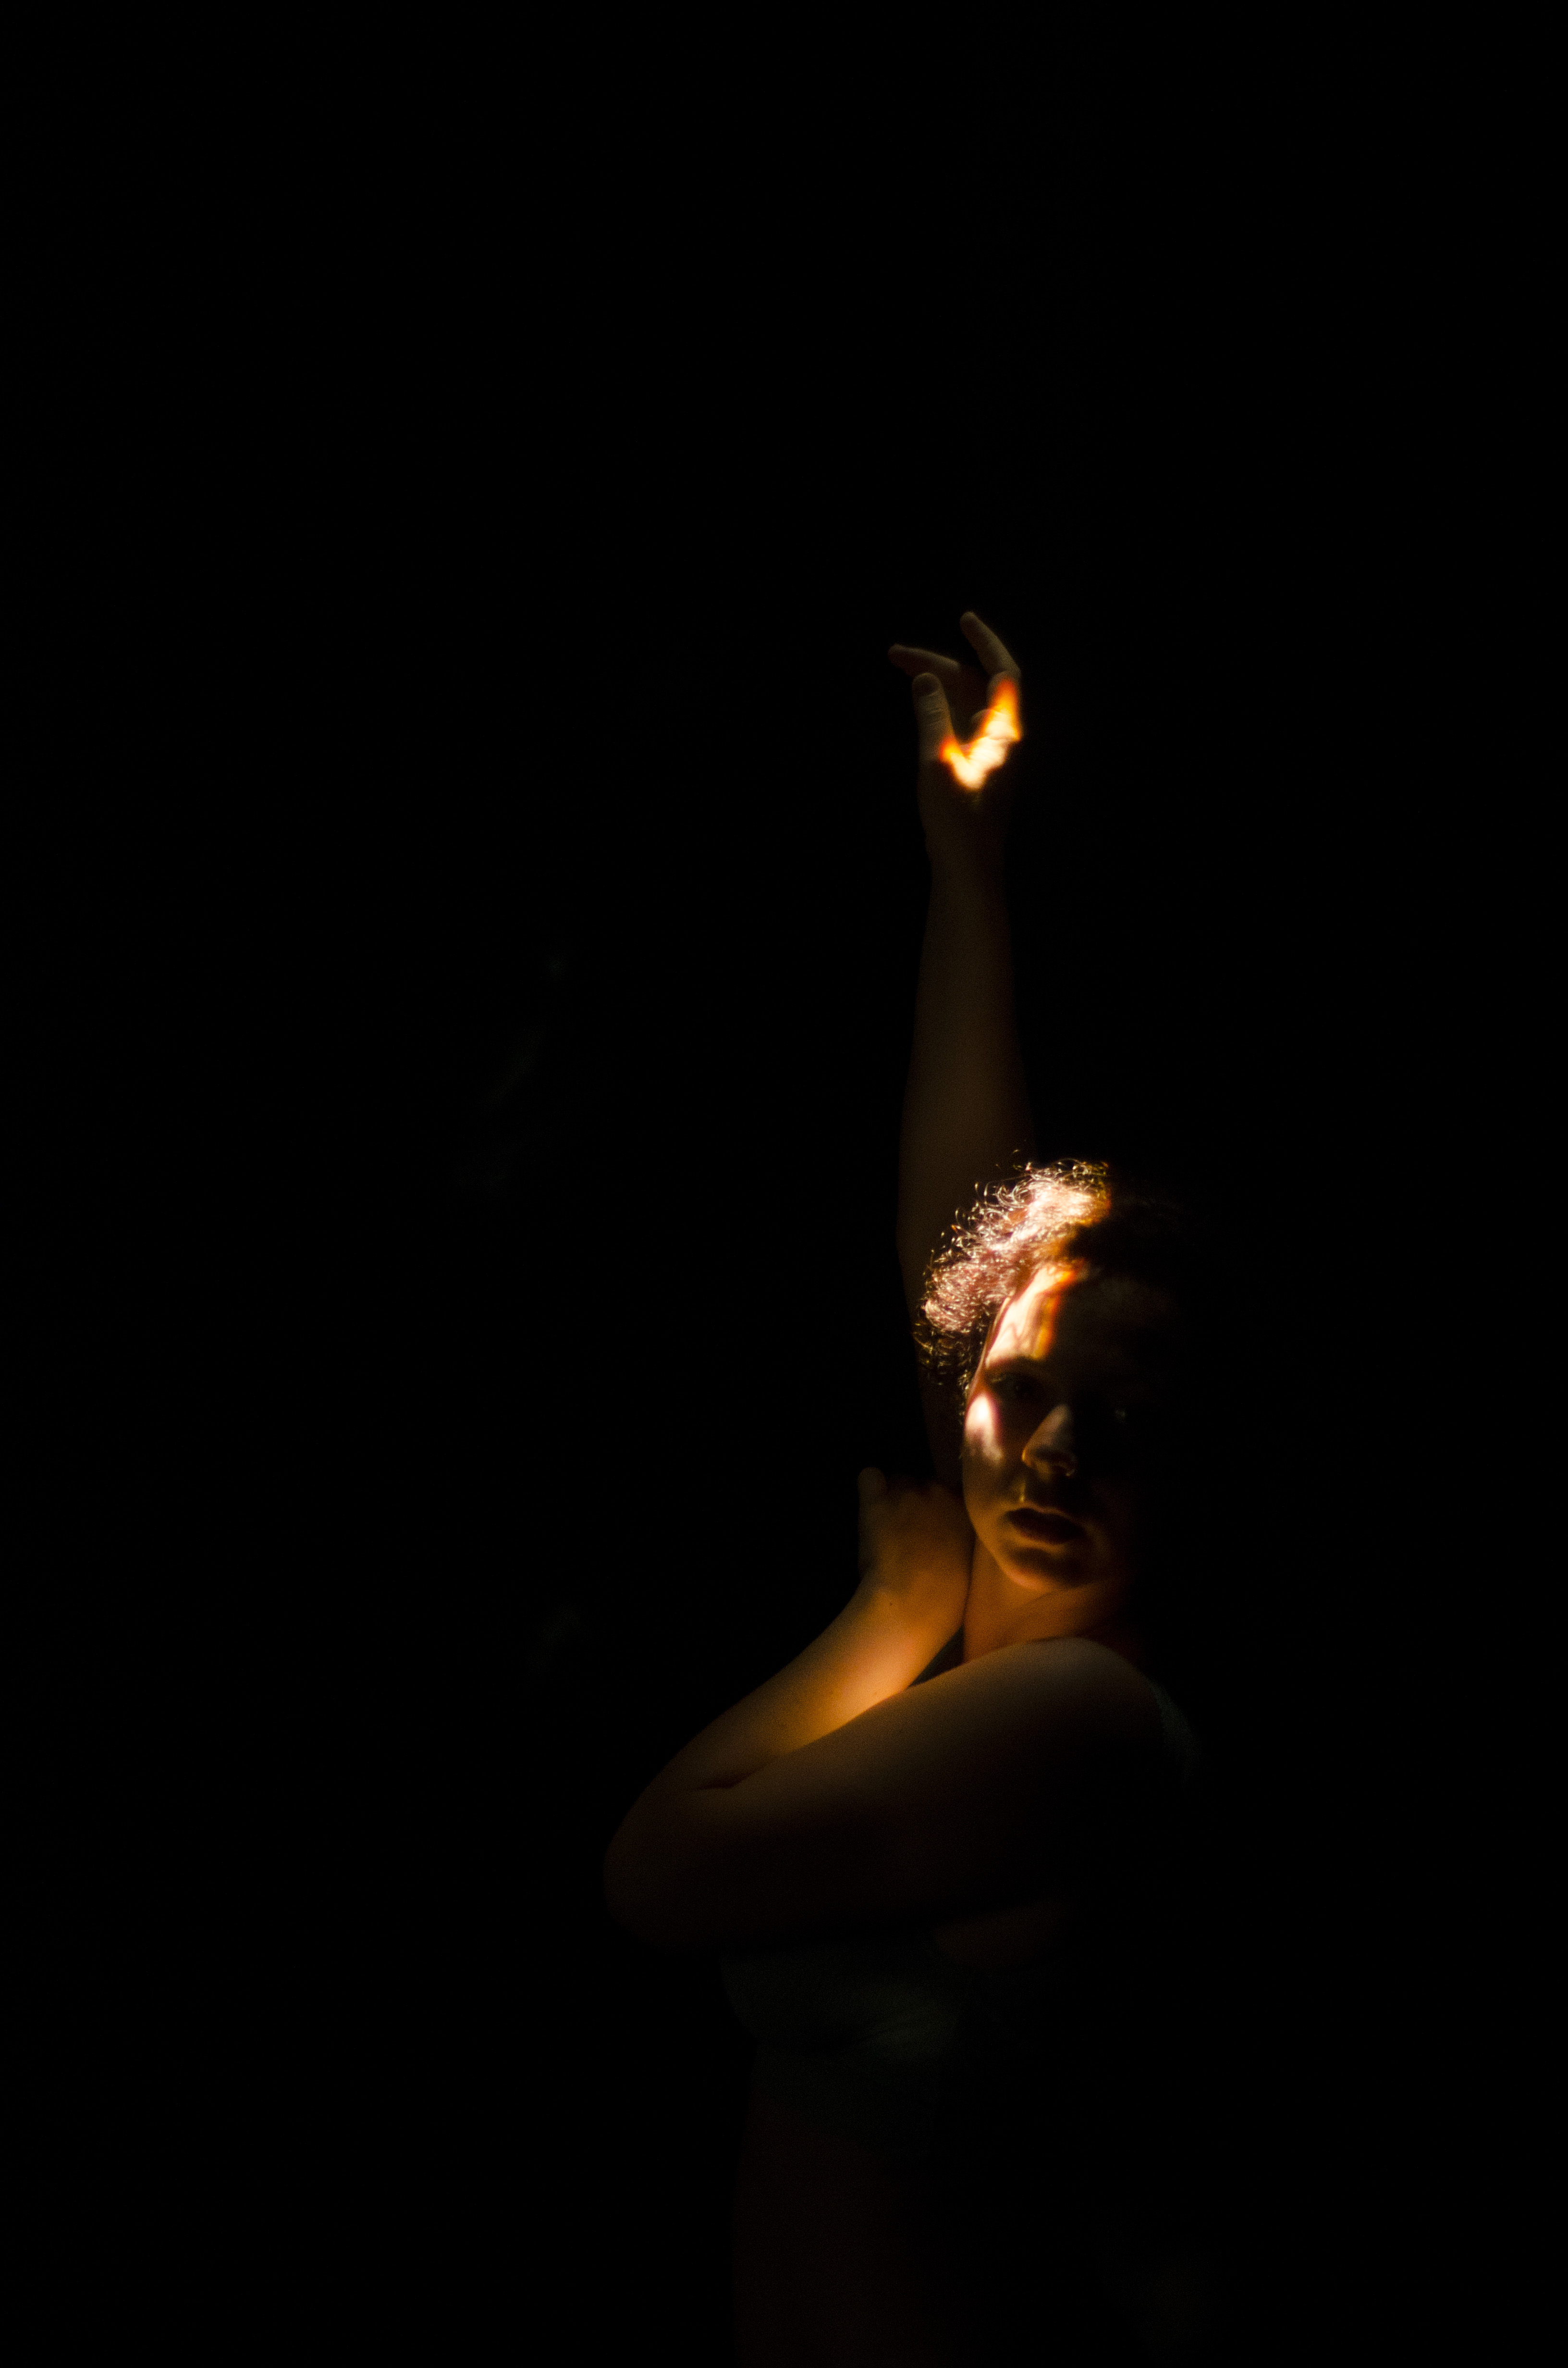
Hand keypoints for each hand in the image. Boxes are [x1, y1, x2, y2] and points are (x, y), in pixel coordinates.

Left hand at [854, 1467, 972, 1641]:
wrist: (912, 1604)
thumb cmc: (946, 1597)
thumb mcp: (969, 1563)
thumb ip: (962, 1539)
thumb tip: (954, 1537)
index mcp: (965, 1508)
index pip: (952, 1490)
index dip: (940, 1509)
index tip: (934, 1526)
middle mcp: (939, 1492)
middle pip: (924, 1483)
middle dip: (916, 1503)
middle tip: (909, 1531)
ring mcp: (907, 1493)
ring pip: (897, 1481)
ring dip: (892, 1498)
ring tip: (887, 1526)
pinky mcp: (876, 1501)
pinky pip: (869, 1477)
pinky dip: (869, 1489)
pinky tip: (869, 1507)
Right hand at [888, 611, 1023, 877]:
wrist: (966, 868)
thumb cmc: (957, 821)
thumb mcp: (938, 763)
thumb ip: (932, 717)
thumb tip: (924, 680)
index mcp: (1003, 733)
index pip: (1003, 672)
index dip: (985, 642)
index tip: (963, 619)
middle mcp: (999, 738)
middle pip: (973, 685)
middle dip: (937, 664)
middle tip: (894, 655)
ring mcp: (985, 753)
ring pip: (962, 704)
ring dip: (935, 684)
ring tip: (901, 671)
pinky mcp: (971, 768)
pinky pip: (956, 725)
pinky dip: (937, 708)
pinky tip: (919, 705)